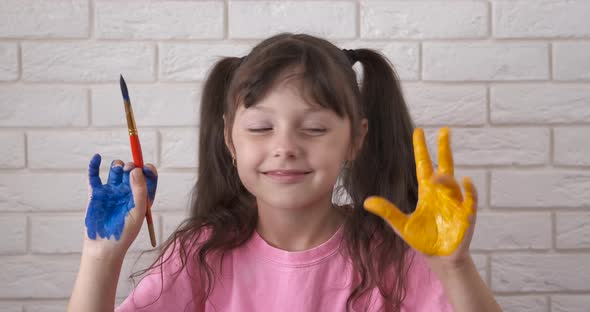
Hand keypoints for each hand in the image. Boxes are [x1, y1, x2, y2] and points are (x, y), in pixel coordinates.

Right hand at [84, 153, 157, 256]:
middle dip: (132, 166)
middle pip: (132, 171)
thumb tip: (136, 169)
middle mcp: (128, 192)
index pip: (148, 178)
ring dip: (118, 165)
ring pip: (115, 171)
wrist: (104, 247)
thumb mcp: (137, 211)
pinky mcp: (97, 194)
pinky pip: (94, 177)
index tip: (146, 167)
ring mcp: (112, 192)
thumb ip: (139, 190)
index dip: (148, 169)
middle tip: (129, 169)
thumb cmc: (125, 232)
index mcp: (141, 196)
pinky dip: (94, 166)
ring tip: (119, 169)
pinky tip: (97, 157)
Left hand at [363, 128, 475, 261]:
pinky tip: (466, 180)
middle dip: (444, 148)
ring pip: (452, 182)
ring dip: (445, 178)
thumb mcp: (401, 225)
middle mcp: (442, 193)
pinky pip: (470, 199)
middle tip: (445, 130)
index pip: (424, 165)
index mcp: (427, 192)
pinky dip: (469, 190)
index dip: (421, 149)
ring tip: (436, 177)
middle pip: (444, 165)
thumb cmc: (423, 240)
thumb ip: (387, 212)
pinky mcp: (466, 215)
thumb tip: (366, 201)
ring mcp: (455, 203)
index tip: (419, 131)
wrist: (439, 258)